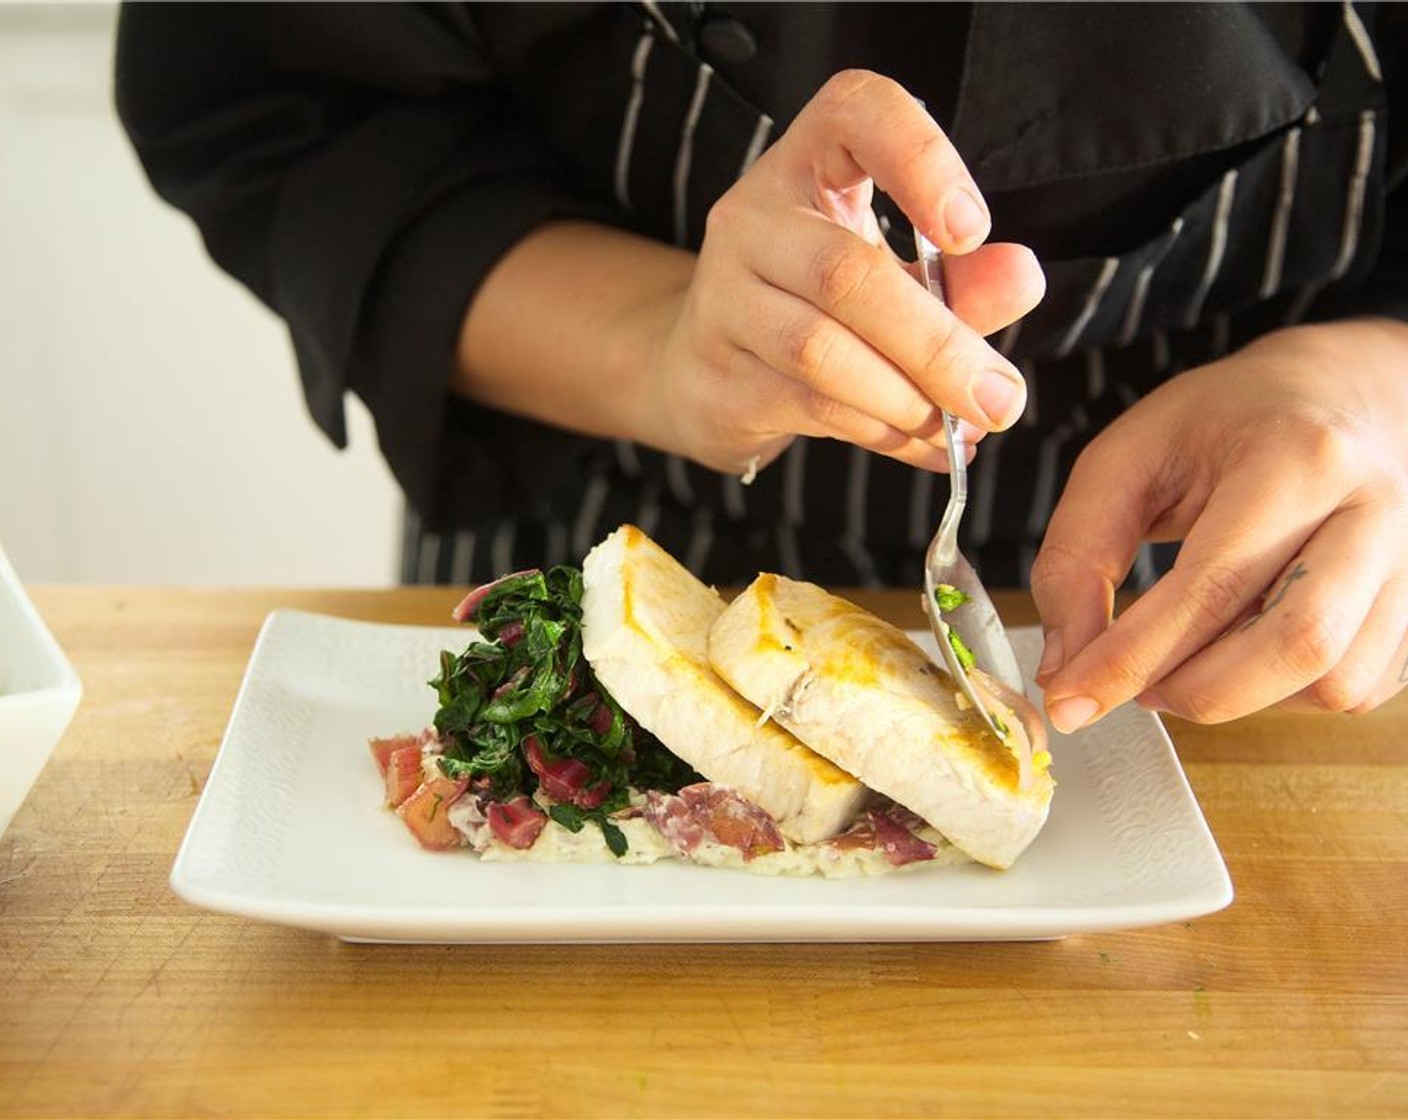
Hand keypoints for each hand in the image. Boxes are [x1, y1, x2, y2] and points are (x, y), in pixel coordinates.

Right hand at [650, 69, 1045, 474]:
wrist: (708, 364)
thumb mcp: (898, 273)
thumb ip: (963, 278)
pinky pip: (809, 408)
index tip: (971, 230)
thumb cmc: (821, 304)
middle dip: (938, 345)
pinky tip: (930, 449)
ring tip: (964, 427)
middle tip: (1002, 396)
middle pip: (845, 275)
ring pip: (821, 352)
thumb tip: (1023, 278)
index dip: (920, 161)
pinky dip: (883, 434)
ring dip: (908, 399)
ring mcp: (723, 298)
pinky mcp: (717, 375)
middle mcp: (752, 217)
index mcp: (809, 160)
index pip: (856, 114)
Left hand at [1032, 319, 1407, 729]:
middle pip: (1295, 646)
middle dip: (1192, 689)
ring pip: (1334, 682)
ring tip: (1183, 658)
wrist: (1344, 391)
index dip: (1130, 660)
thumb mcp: (1127, 457)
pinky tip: (1241, 648)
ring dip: (1239, 695)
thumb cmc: (1227, 422)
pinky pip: (1356, 690)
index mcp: (1299, 456)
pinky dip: (1282, 693)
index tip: (1069, 702)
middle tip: (1131, 683)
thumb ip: (1077, 556)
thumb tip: (1065, 667)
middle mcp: (1377, 511)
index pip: (1211, 586)